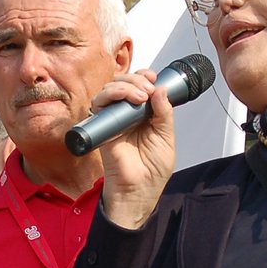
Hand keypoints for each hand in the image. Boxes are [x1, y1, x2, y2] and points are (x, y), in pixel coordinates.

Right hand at [94, 68, 177, 229]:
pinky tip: (127, 98)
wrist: (139, 190)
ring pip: (111, 89)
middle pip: (124, 83)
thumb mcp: (166, 136)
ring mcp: (114, 119)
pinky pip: (100, 104)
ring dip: (125, 85)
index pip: (140, 87)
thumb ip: (164, 113)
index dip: (144, 77)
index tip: (152, 77)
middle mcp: (128, 115)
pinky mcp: (103, 126)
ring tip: (140, 95)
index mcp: (144, 115)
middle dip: (136, 79)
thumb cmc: (152, 171)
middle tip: (148, 89)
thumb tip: (161, 88)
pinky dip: (111, 94)